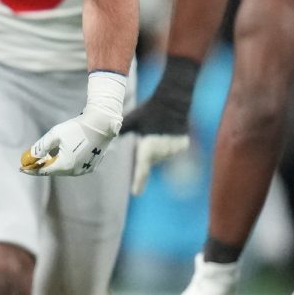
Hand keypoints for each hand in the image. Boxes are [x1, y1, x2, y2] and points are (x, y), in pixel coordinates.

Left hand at [22, 70, 124, 176]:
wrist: (101, 124)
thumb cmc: (76, 128)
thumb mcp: (55, 135)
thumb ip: (41, 147)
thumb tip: (30, 157)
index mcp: (65, 165)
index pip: (43, 171)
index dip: (31, 170)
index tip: (21, 168)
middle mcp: (75, 171)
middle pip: (54, 171)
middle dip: (43, 165)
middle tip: (32, 161)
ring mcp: (84, 170)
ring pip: (64, 169)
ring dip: (55, 163)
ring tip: (47, 156)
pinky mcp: (91, 166)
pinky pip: (74, 167)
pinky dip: (66, 162)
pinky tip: (63, 154)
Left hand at [122, 56, 196, 194]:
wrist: (172, 101)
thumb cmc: (149, 110)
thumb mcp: (132, 120)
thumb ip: (122, 131)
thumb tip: (110, 138)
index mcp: (147, 148)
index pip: (141, 170)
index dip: (138, 182)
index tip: (135, 193)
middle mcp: (161, 152)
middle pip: (151, 159)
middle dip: (147, 153)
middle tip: (146, 135)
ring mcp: (174, 149)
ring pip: (162, 155)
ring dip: (157, 148)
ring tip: (156, 129)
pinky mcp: (183, 145)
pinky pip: (172, 149)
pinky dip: (167, 144)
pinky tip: (165, 130)